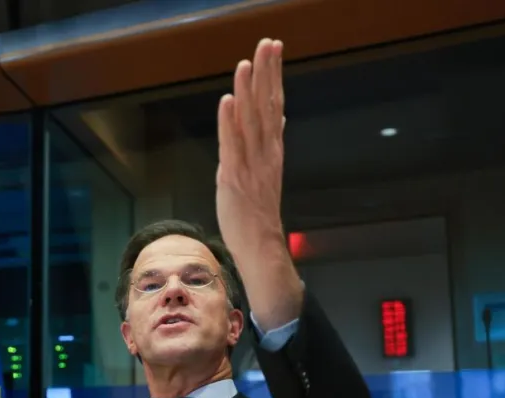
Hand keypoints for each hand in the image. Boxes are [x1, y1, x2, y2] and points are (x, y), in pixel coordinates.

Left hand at [216, 38, 302, 327]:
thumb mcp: (264, 172)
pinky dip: (229, 122)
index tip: (273, 50)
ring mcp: (250, 164)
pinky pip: (232, 145)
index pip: (274, 105)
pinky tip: (228, 101)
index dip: (273, 76)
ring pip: (250, 121)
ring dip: (247, 90)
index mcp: (272, 150)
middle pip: (267, 105)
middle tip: (268, 43)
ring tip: (246, 63)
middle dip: (267, 73)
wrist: (260, 246)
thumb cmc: (257, 213)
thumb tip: (276, 119)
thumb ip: (269, 143)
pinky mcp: (234, 177)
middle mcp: (265, 153)